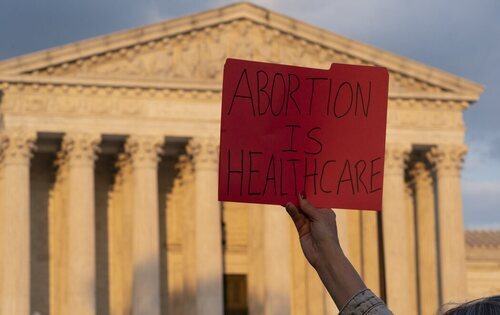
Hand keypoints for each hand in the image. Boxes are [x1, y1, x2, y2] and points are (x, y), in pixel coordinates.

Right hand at [285, 194, 365, 309]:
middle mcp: (317, 216)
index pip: (316, 199)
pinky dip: (292, 211)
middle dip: (300, 197)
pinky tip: (287, 205)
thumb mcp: (319, 217)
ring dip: (294, 204)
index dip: (309, 192)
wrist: (324, 255)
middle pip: (307, 204)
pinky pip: (296, 218)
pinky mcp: (301, 229)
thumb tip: (299, 195)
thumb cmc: (326, 234)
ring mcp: (309, 223)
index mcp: (326, 212)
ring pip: (299, 211)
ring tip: (286, 194)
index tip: (302, 182)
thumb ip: (308, 206)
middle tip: (291, 185)